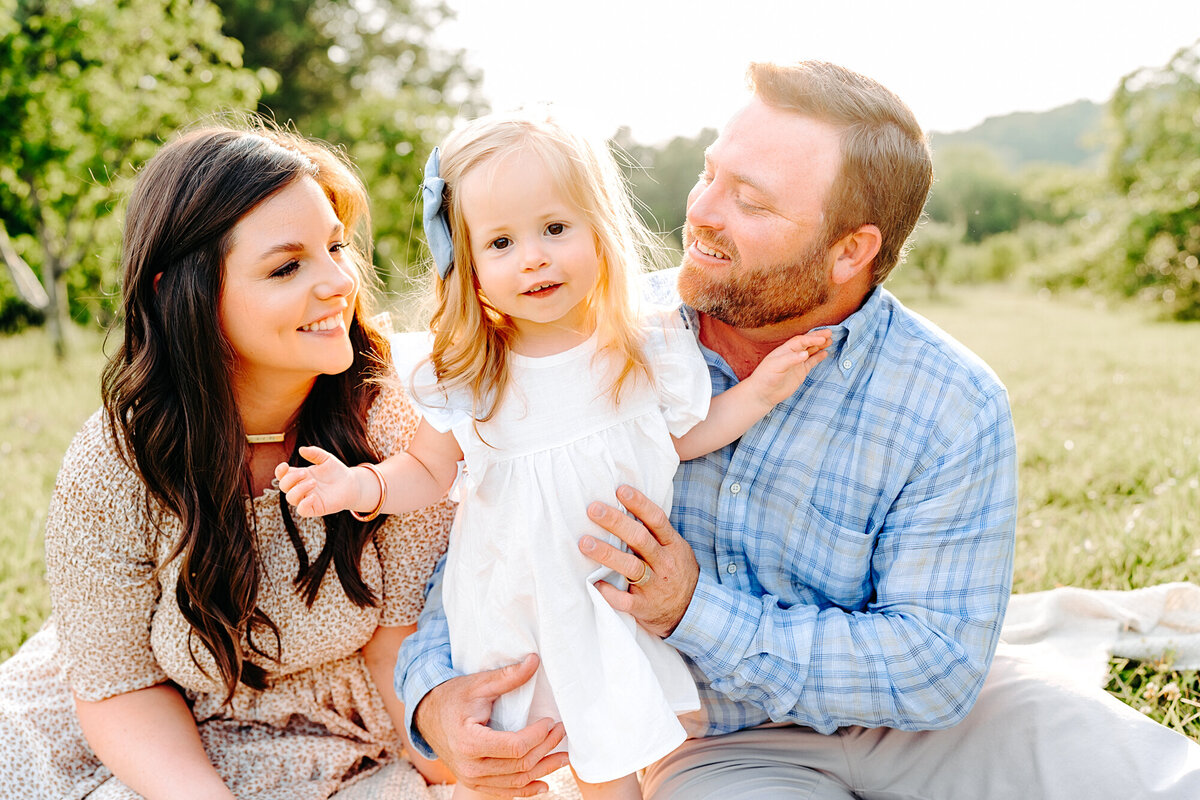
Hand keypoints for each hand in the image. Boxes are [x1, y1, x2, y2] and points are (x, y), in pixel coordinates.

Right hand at [274, 445, 365, 516]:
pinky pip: (302, 510)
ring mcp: (306, 498)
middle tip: (305, 472)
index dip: (280, 471)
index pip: (282, 475)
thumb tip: (301, 449)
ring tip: (314, 482)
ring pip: (291, 498)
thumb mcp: (326, 458)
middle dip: (291, 478)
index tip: (285, 465)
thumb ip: (314, 453)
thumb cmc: (336, 471)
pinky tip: (313, 496)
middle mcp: (300, 488)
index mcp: (300, 476)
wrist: (351, 484)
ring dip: (298, 489)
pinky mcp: (315, 508)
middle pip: (284, 486)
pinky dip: (303, 504)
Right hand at [413, 654, 568, 796]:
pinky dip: (527, 790)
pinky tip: (545, 784)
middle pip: (519, 765)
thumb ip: (508, 676)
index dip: (538, 735)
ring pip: (516, 782)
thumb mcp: (479, 684)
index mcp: (470, 742)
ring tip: (564, 758)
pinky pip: (504, 792)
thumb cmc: (453, 697)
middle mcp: (470, 766)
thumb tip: (535, 661)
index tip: (551, 721)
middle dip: (546, 748)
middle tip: (561, 732)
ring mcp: (471, 778)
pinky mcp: (474, 783)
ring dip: (543, 770)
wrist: (427, 716)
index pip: (515, 746)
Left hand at [579, 485, 698, 637]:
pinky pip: (626, 600)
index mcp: (672, 545)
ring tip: (584, 542)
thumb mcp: (676, 549)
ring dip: (606, 553)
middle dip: (615, 522)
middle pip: (640, 539)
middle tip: (593, 509)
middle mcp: (664, 563)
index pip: (657, 520)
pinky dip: (610, 592)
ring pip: (630, 566)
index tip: (620, 490)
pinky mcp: (645, 607)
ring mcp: (655, 586)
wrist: (693, 611)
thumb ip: (656, 532)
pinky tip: (595, 583)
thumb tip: (627, 505)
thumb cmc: (677, 572)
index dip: (639, 504)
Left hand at [744, 330, 830, 405]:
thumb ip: (791, 359)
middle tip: (830, 332)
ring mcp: (796, 363)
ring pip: (810, 351)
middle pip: (807, 343)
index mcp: (785, 350)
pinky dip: (818, 357)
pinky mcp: (800, 372)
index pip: (800, 341)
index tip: (822, 338)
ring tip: (830, 340)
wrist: (763, 394)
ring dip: (820, 345)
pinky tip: (825, 353)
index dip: (811, 338)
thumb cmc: (766, 378)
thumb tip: (805, 353)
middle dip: (818, 337)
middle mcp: (791, 354)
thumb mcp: (776, 366)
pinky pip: (811, 362)